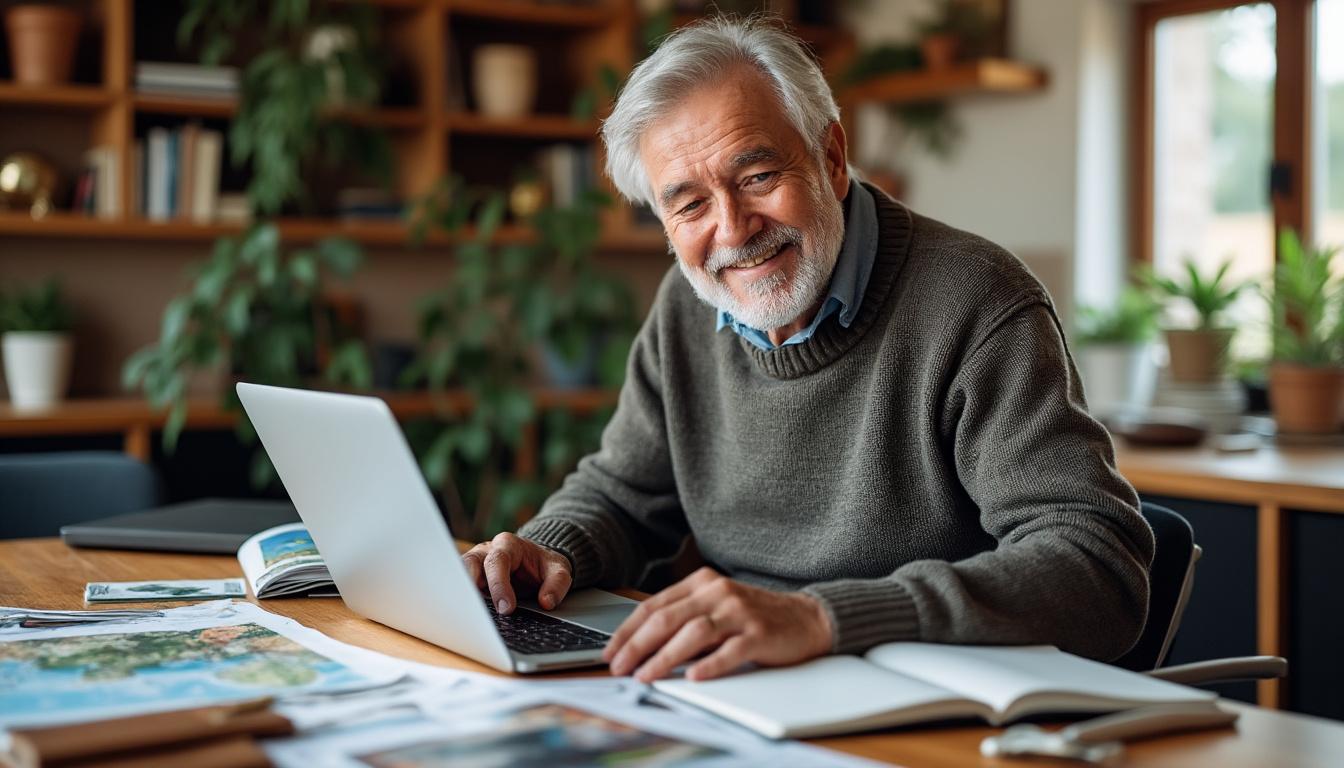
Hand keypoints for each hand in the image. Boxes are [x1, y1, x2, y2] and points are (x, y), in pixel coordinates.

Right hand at [462, 532, 572, 614]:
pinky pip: (461, 588)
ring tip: (466, 617)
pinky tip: (466, 618)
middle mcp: (486, 552)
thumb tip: (546, 602)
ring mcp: (475, 565)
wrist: (537, 563)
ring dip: (462, 595)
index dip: (499, 585)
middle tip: (477, 612)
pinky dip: (462, 602)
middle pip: (469, 563)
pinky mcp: (470, 580)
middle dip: (471, 587)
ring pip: (459, 575)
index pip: (497, 562)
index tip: (506, 608)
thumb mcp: (559, 570)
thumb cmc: (544, 565)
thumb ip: (557, 584)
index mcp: (508, 545)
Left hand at [603, 567, 833, 682]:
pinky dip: (710, 664)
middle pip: (668, 619)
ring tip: (645, 675)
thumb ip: (684, 618)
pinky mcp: (759, 633)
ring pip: (693, 633)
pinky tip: (694, 677)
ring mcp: (739, 612)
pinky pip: (730, 650)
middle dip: (637, 646)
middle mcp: (718, 592)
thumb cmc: (753, 616)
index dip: (628, 631)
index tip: (610, 652)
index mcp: (701, 582)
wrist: (807, 617)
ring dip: (665, 657)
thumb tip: (641, 647)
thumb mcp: (715, 607)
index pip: (654, 606)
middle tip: (618, 667)